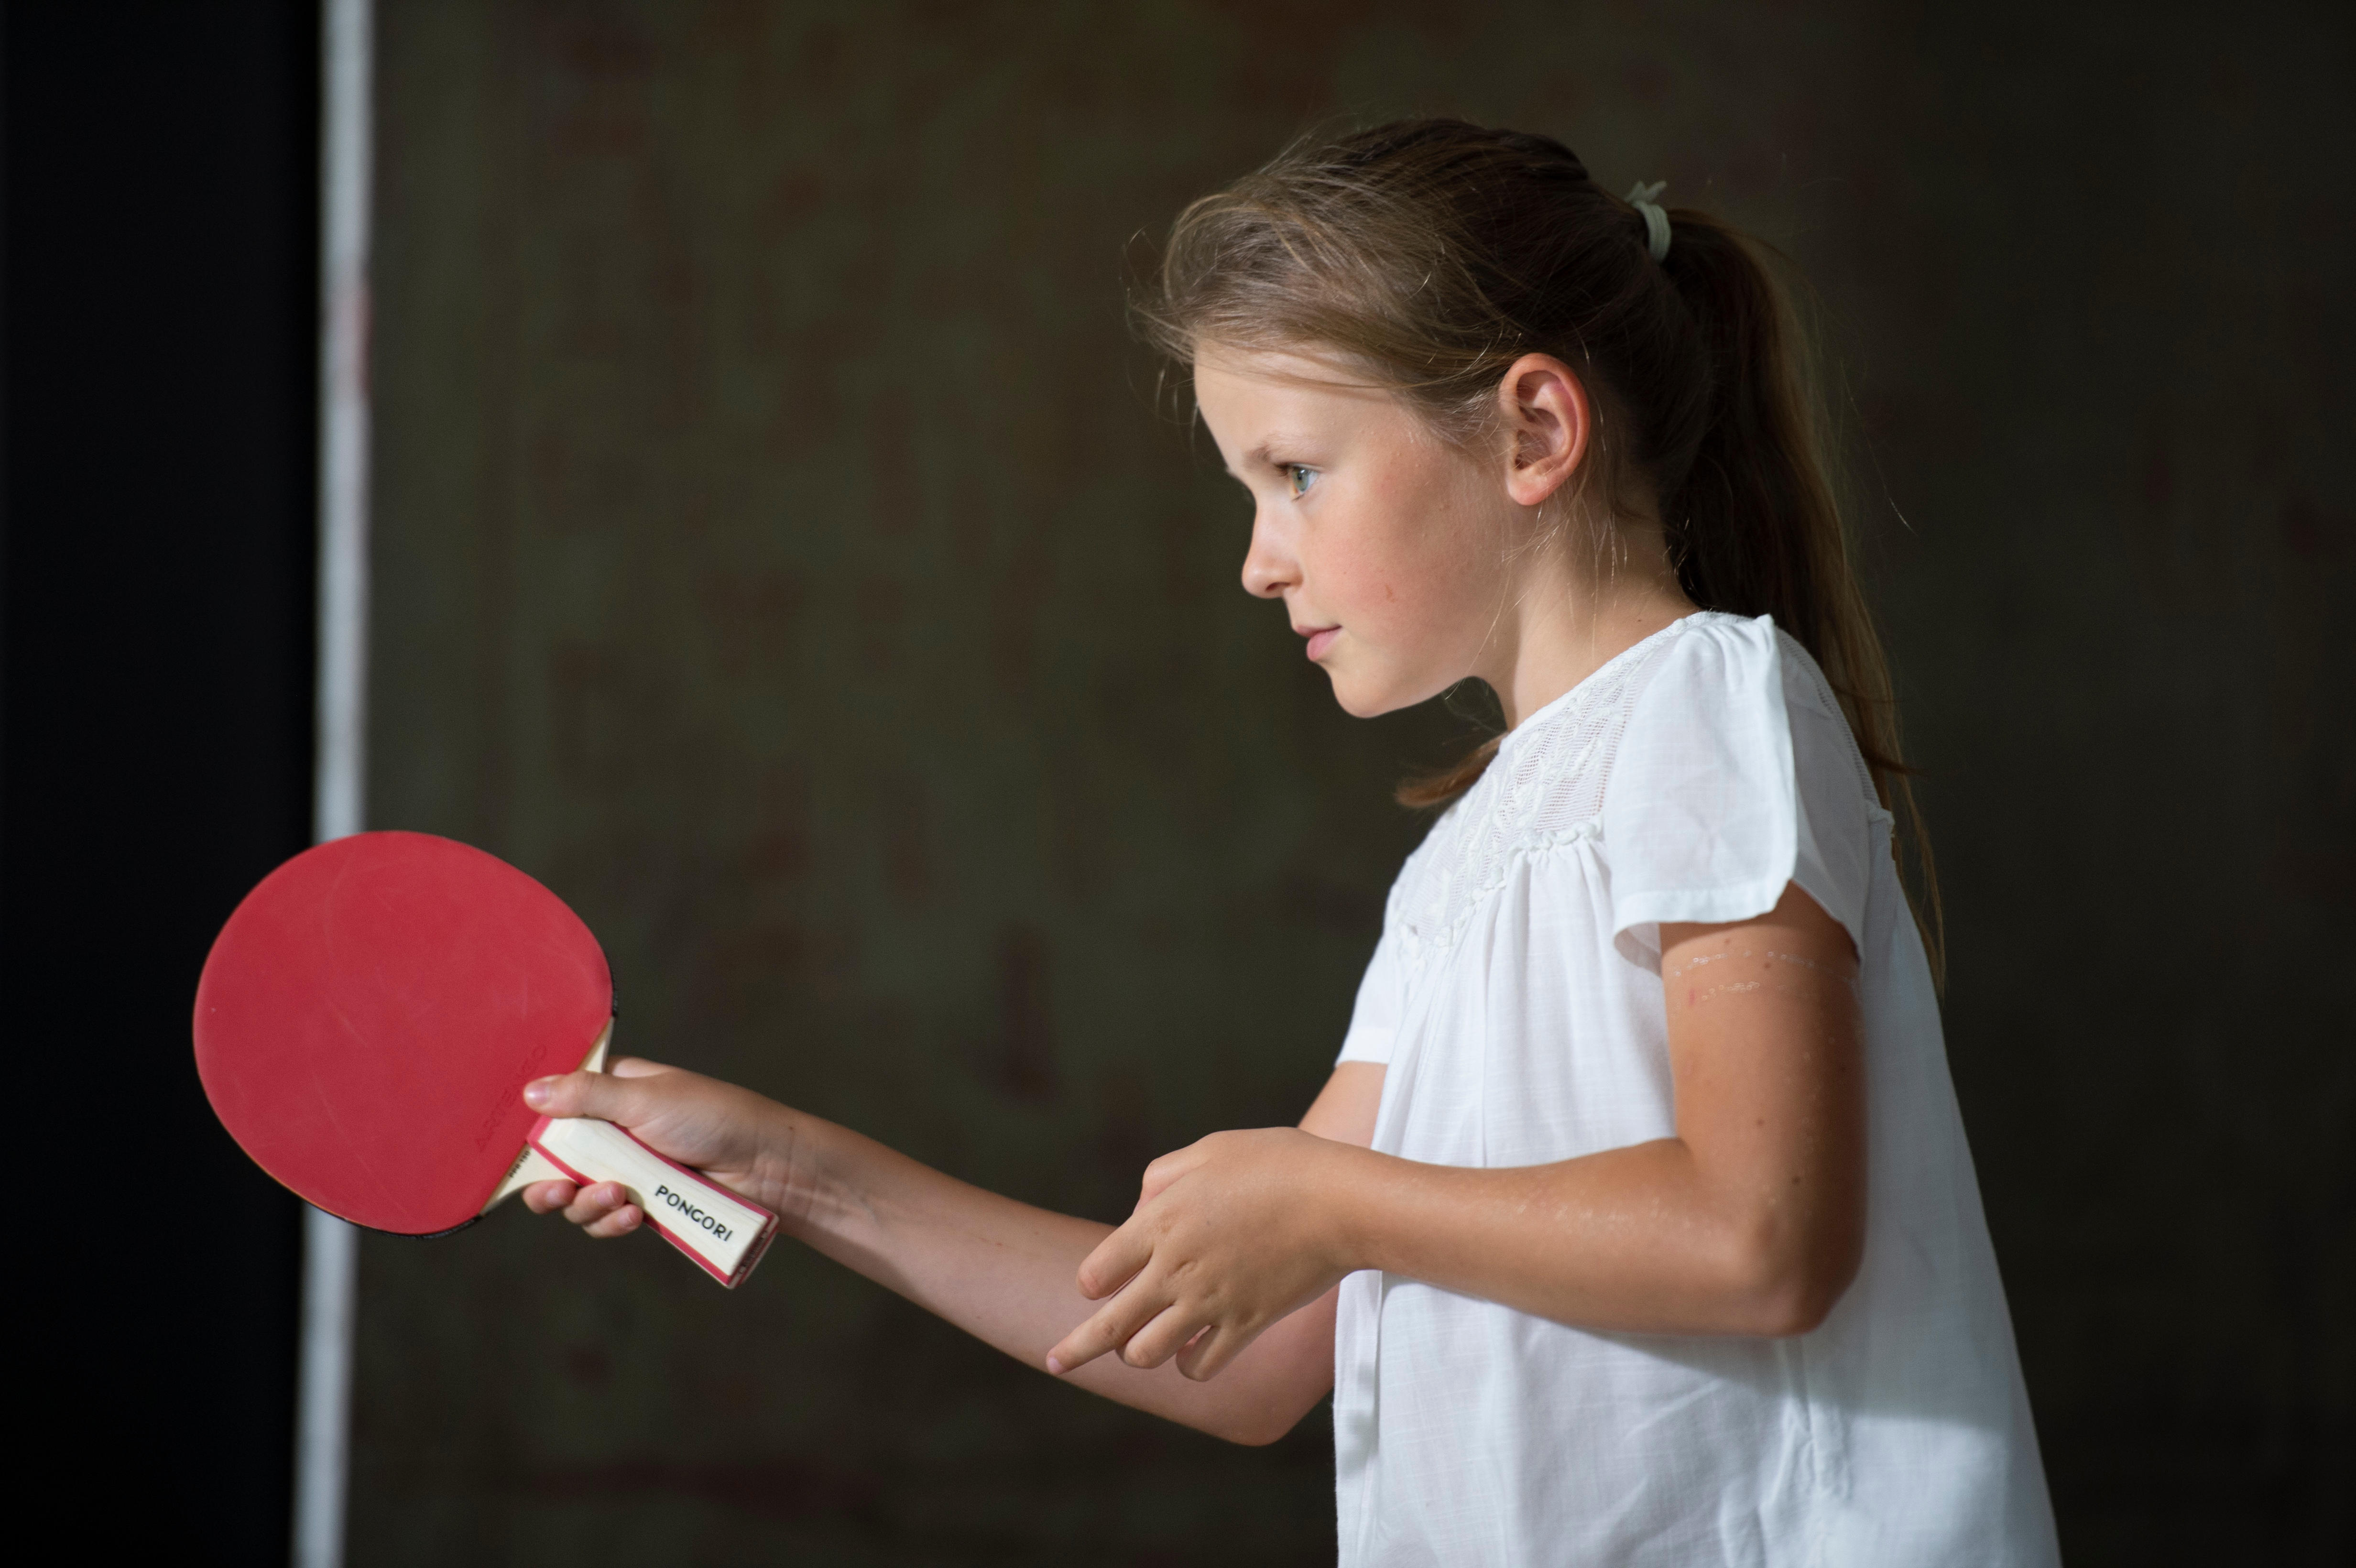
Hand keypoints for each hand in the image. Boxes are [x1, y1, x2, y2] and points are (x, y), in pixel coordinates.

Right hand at [518, 1057, 783, 1239]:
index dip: (533, 1123)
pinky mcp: (642, 1205)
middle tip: (555, 1191)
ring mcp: (626, 1170)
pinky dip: (610, 1222)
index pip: (557, 1103)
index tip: (510, 1144)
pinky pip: (605, 1220)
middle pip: (555, 1160)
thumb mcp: (646, 1098)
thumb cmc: (712, 1117)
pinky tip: (629, 1217)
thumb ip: (587, 1096)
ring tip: (614, 1197)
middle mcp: (613, 1131)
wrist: (766, 1166)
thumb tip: (530, 1092)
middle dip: (546, 1181)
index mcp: (613, 1091)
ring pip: (576, 1197)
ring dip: (585, 1204)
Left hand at [1047, 1127, 1358, 1381]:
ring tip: (1143, 1348)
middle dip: (1075, 1349)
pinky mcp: (1245, 1325)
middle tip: (1054, 1363)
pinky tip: (1192, 1354)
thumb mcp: (1210, 1149)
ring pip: (1148, 1354)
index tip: (1095, 1284)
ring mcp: (1209, 1302)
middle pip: (1109, 1327)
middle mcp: (1176, 1269)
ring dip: (1141, 1353)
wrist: (1340, 1202)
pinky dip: (1190, 1365)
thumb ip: (1162, 1177)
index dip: (1092, 1281)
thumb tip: (1140, 1209)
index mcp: (1160, 1222)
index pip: (1096, 1273)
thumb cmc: (1278, 1164)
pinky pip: (1201, 1366)